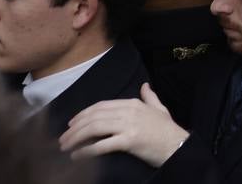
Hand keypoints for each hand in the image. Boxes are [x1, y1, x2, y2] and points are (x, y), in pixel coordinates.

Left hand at [60, 83, 188, 166]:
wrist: (178, 145)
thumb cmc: (168, 130)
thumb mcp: (160, 109)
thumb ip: (150, 97)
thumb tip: (145, 85)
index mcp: (132, 103)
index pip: (101, 106)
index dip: (83, 114)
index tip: (71, 124)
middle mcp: (129, 111)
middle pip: (94, 117)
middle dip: (75, 128)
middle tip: (62, 139)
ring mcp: (129, 125)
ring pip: (95, 129)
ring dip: (76, 138)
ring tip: (65, 147)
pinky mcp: (130, 140)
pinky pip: (102, 145)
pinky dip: (87, 150)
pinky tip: (77, 156)